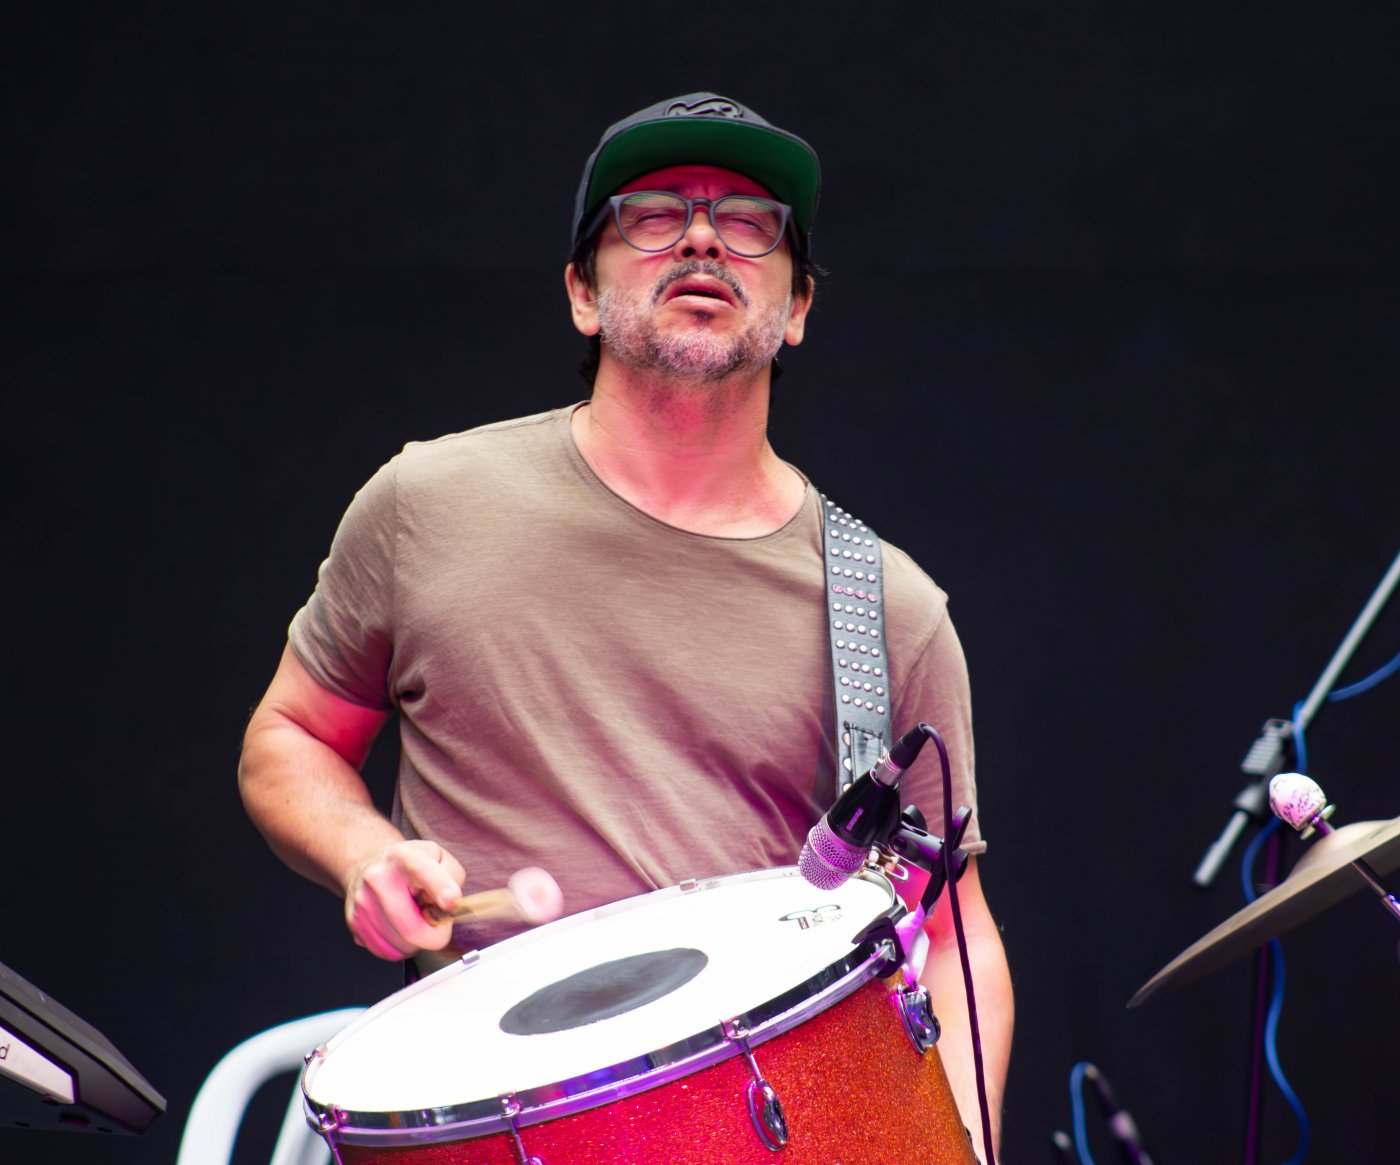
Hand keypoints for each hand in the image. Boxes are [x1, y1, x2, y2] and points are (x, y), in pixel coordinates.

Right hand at [342, 839, 465, 959]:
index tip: (450, 902)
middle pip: (412, 929)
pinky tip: (399, 927)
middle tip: (436, 921)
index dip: (439, 889)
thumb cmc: (408, 865)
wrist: (369, 866)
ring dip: (416, 941)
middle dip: (434, 934)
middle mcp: (377, 879)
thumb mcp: (438, 857)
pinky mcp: (355, 923)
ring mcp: (363, 903)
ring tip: (414, 918)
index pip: (421, 871)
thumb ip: (452, 876)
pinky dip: (400, 947)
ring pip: (402, 946)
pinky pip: (387, 952)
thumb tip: (449, 904)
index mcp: (403, 857)